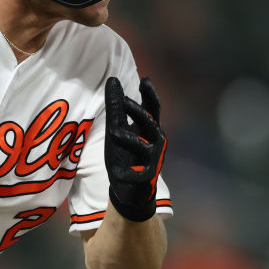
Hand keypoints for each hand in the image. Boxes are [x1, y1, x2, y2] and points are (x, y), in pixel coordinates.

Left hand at [104, 76, 166, 221]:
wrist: (130, 188)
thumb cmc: (125, 153)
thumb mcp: (118, 128)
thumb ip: (116, 107)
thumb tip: (113, 80)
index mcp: (149, 128)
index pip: (152, 108)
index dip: (150, 95)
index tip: (144, 80)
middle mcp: (155, 141)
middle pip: (149, 123)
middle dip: (137, 112)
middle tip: (124, 101)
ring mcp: (153, 159)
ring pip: (143, 146)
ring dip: (128, 138)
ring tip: (112, 132)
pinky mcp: (146, 178)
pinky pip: (137, 174)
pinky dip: (125, 173)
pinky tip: (115, 173)